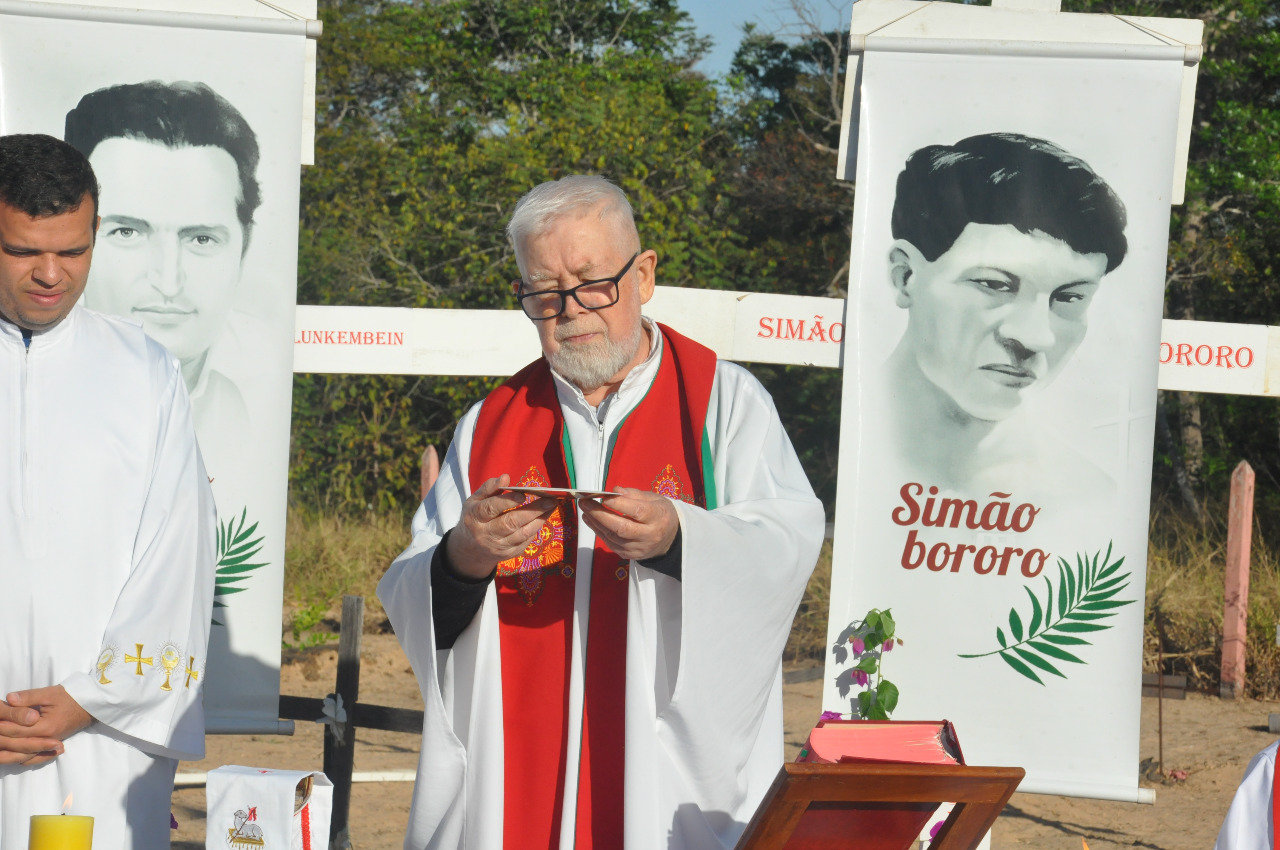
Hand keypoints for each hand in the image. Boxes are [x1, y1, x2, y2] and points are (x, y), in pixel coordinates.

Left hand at [0, 686, 91, 765]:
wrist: (90, 705)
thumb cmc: (71, 697)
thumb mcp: (50, 693)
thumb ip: (29, 697)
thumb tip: (9, 698)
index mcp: (46, 727)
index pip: (19, 731)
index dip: (3, 727)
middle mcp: (47, 740)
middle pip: (18, 745)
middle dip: (3, 740)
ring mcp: (48, 745)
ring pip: (23, 755)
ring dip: (8, 752)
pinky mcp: (50, 745)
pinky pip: (32, 758)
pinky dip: (20, 758)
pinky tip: (10, 755)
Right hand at [446, 475, 560, 578]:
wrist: (470, 550)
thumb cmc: (475, 518)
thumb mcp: (475, 501)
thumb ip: (489, 488)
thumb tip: (505, 477)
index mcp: (474, 517)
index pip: (490, 509)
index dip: (507, 502)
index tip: (523, 494)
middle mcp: (485, 534)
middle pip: (510, 523)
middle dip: (532, 511)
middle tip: (549, 500)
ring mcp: (497, 546)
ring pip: (521, 534)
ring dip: (538, 520)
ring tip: (551, 507)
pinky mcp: (507, 555)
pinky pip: (524, 542)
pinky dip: (534, 530)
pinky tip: (542, 518)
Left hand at [579, 488, 678, 560]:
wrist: (670, 540)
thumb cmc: (660, 513)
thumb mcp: (654, 498)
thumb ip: (634, 494)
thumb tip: (614, 490)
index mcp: (659, 517)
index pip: (638, 511)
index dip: (619, 504)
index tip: (603, 496)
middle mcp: (650, 535)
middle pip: (622, 527)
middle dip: (600, 514)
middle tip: (585, 502)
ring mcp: (639, 548)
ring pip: (613, 537)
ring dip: (595, 522)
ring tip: (585, 509)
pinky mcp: (630, 555)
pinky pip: (611, 544)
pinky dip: (599, 531)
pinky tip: (590, 520)